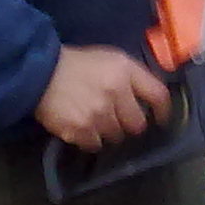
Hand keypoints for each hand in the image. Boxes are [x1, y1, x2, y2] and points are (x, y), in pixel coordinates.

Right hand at [35, 46, 171, 150]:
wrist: (41, 74)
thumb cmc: (79, 64)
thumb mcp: (111, 59)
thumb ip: (133, 76)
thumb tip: (150, 97)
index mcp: (125, 72)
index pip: (158, 95)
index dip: (164, 110)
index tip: (161, 118)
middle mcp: (115, 93)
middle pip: (138, 124)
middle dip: (130, 123)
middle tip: (119, 117)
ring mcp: (97, 115)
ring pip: (117, 136)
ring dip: (110, 131)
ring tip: (97, 119)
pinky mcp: (80, 131)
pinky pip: (96, 145)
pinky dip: (91, 139)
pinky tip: (83, 126)